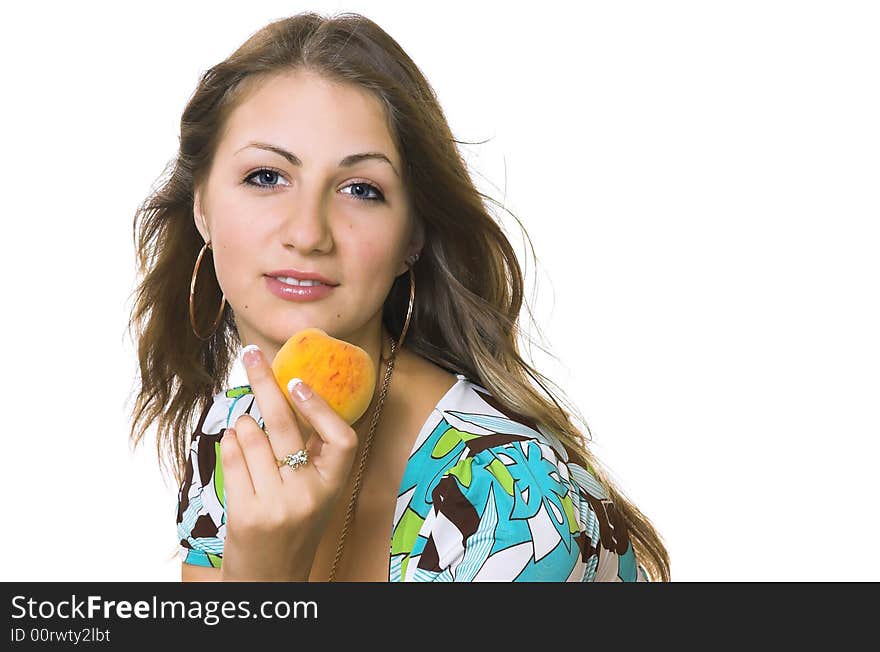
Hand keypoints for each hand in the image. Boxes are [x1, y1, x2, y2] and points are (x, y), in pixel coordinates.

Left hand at [218, 344, 359, 581]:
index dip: (321, 408)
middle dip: (264, 382)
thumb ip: (309, 452)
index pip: (343, 439)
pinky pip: (232, 458)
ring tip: (247, 436)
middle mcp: (310, 495)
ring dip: (243, 426)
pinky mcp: (248, 514)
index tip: (298, 382)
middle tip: (250, 355)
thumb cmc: (292, 525)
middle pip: (284, 425)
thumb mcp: (314, 492)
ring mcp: (279, 505)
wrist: (270, 580)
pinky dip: (230, 444)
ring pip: (251, 437)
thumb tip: (288, 392)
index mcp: (334, 485)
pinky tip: (235, 447)